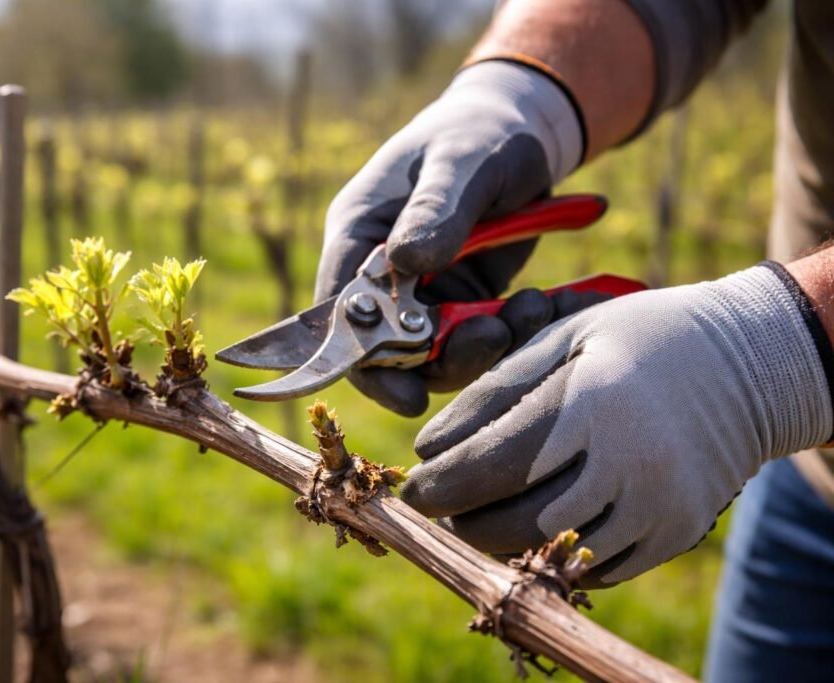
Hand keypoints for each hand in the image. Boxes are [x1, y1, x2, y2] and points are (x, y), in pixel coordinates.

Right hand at [315, 60, 584, 415]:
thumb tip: (408, 262)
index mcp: (359, 235)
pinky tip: (544, 305)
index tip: (407, 392)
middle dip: (442, 358)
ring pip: (438, 354)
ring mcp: (423, 292)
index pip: (340, 314)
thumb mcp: (461, 161)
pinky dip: (512, 333)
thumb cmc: (477, 133)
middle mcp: (382, 274)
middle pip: (389, 349)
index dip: (364, 361)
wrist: (520, 130)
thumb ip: (435, 208)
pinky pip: (477, 339)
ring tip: (531, 309)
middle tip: (494, 335)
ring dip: (485, 346)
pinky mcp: (462, 300)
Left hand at [401, 264, 832, 585]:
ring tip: (477, 517)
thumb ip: (496, 388)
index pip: (493, 464)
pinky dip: (551, 554)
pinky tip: (533, 525)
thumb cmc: (638, 339)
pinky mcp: (675, 531)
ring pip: (553, 552)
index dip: (442, 483)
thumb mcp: (563, 336)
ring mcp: (658, 504)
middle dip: (463, 520)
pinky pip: (596, 566)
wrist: (747, 366)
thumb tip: (431, 447)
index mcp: (593, 402)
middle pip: (516, 521)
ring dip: (500, 543)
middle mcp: (628, 461)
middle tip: (438, 507)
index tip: (414, 484)